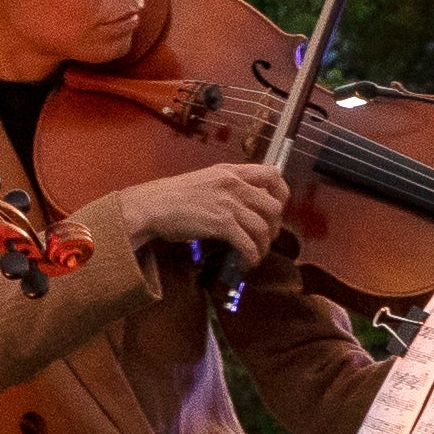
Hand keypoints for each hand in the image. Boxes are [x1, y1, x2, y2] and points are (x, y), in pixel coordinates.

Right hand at [106, 161, 295, 273]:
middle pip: (273, 206)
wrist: (151, 206)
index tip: (277, 210)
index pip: (273, 174)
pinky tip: (247, 262)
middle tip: (265, 238)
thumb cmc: (173, 196)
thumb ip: (228, 187)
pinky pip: (248, 243)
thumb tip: (247, 205)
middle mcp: (234, 184)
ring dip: (263, 246)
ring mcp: (228, 203)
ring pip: (263, 227)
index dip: (282, 194)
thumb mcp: (206, 181)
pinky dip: (251, 256)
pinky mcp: (221, 223)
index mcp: (231, 171)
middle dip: (274, 227)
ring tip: (255, 255)